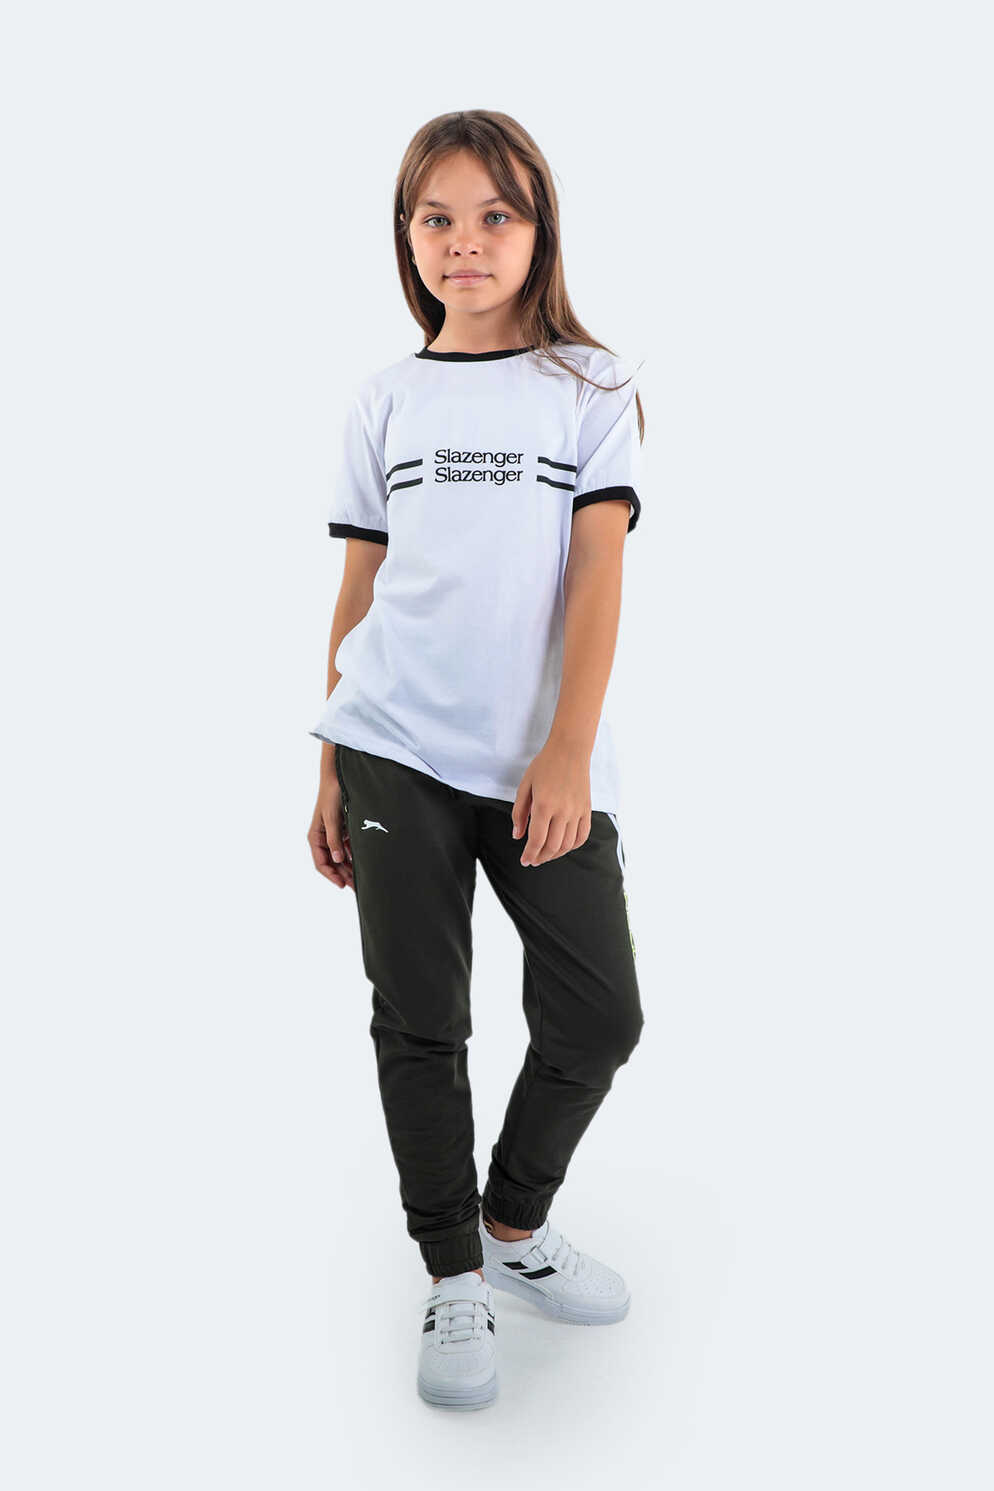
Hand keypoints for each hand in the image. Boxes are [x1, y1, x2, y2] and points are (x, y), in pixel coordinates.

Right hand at [307, 777, 353, 889]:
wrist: (339, 777)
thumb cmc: (332, 795)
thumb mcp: (333, 818)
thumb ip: (334, 839)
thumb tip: (336, 859)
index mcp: (316, 837)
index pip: (321, 863)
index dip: (331, 875)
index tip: (343, 884)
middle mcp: (324, 838)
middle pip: (333, 863)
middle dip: (344, 875)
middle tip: (358, 887)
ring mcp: (334, 835)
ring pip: (342, 857)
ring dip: (351, 868)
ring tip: (363, 879)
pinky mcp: (344, 830)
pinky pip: (349, 848)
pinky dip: (355, 856)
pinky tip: (365, 863)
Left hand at [511, 740, 591, 866]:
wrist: (570, 750)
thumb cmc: (545, 765)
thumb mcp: (525, 786)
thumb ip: (519, 812)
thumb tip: (517, 836)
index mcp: (543, 805)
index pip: (536, 840)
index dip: (529, 854)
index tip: (525, 861)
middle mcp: (562, 811)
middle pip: (552, 846)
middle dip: (541, 857)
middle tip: (534, 860)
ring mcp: (576, 811)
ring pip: (568, 844)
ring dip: (556, 854)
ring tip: (546, 855)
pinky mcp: (586, 809)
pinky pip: (582, 835)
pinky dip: (573, 845)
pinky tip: (564, 846)